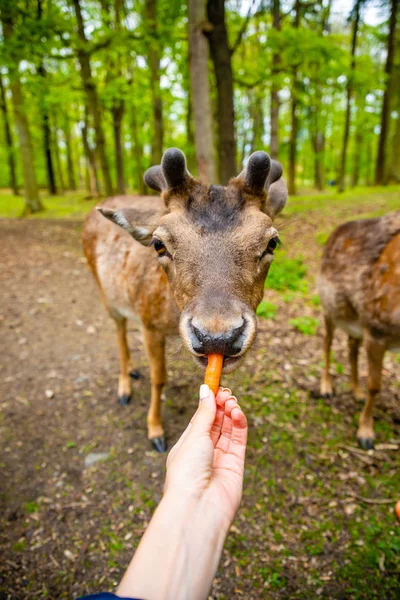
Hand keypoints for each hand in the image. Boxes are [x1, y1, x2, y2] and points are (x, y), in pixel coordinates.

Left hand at [165, 384, 247, 525]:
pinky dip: (240, 424)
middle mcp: (204, 452)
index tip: (216, 386)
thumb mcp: (194, 436)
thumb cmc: (187, 472)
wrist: (197, 507)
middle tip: (226, 392)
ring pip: (229, 430)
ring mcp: (220, 459)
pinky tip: (237, 412)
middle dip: (221, 405)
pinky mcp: (235, 465)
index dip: (209, 402)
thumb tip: (205, 390)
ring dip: (231, 413)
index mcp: (187, 446)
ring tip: (232, 402)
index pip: (201, 419)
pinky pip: (239, 440)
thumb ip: (205, 413)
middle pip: (216, 423)